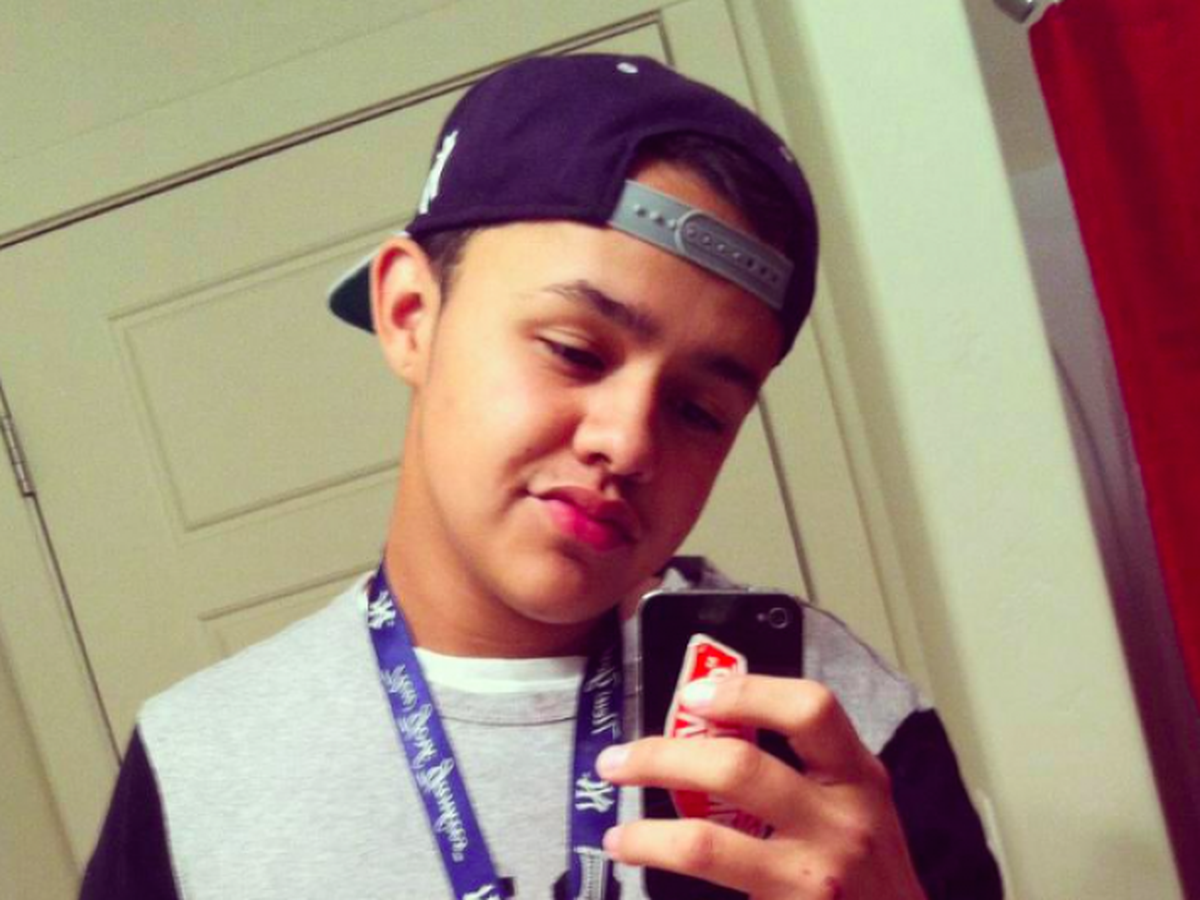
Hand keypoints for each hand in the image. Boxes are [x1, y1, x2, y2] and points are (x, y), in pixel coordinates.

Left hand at [597, 674, 926, 898]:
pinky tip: (647, 870)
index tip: (694, 695)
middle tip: (618, 760)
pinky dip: (667, 876)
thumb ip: (807, 765)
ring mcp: (817, 879)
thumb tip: (712, 727)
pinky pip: (712, 888)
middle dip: (663, 758)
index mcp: (858, 778)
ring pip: (708, 845)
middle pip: (739, 769)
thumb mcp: (857, 804)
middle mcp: (842, 824)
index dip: (747, 693)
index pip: (810, 709)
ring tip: (619, 834)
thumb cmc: (871, 871)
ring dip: (649, 835)